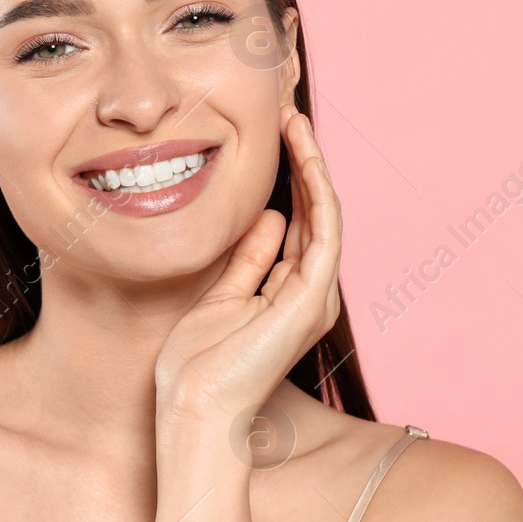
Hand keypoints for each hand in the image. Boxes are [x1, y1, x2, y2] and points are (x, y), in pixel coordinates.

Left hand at [154, 102, 342, 433]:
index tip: (273, 135)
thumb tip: (269, 218)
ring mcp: (316, 297)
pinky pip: (325, 230)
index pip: (299, 223)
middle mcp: (312, 294)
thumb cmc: (199, 366)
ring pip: (326, 214)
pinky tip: (305, 153)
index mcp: (290, 295)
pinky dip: (317, 188)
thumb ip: (249, 259)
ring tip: (295, 120)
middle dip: (304, 161)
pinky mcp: (311, 298)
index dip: (291, 177)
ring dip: (313, 163)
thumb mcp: (221, 296)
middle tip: (287, 113)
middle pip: (316, 213)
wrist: (196, 408)